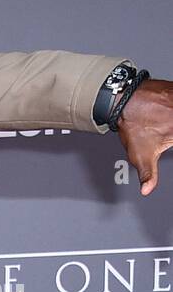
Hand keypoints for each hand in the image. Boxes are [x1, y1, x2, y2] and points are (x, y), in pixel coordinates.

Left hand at [116, 78, 172, 194]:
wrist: (124, 101)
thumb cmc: (133, 126)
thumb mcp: (141, 156)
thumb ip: (148, 175)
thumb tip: (147, 190)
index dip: (172, 138)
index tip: (170, 139)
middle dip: (171, 132)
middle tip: (166, 134)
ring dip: (172, 124)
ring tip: (166, 127)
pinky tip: (168, 118)